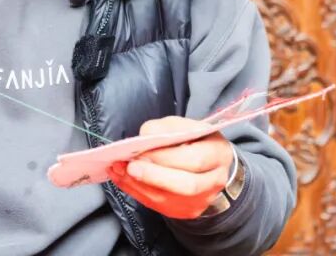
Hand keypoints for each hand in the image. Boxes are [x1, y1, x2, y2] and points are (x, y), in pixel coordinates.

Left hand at [108, 116, 234, 219]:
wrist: (212, 166)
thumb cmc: (197, 141)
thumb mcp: (186, 125)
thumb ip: (166, 127)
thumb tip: (144, 135)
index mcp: (218, 154)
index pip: (194, 160)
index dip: (166, 157)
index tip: (142, 151)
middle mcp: (213, 181)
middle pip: (185, 185)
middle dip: (153, 176)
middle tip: (129, 166)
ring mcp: (200, 201)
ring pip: (168, 199)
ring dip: (138, 184)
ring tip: (118, 169)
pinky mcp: (185, 211)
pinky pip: (157, 205)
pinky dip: (135, 191)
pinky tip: (121, 178)